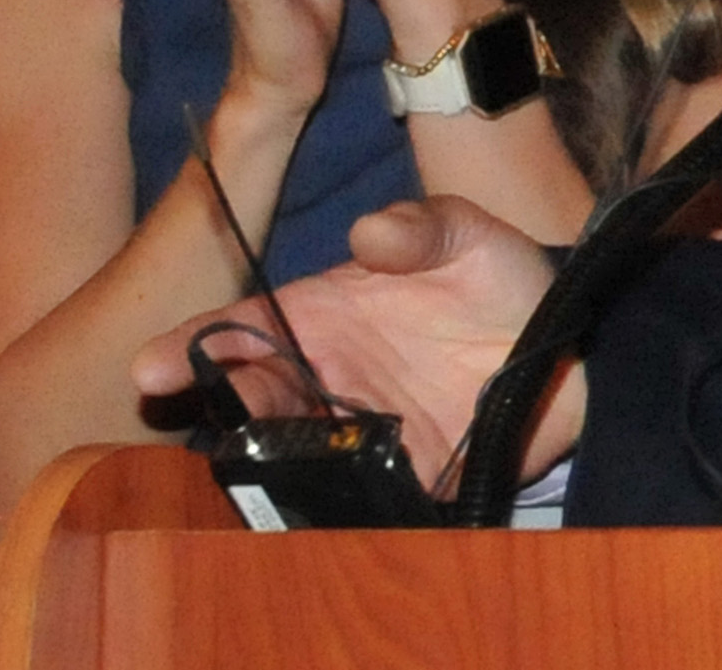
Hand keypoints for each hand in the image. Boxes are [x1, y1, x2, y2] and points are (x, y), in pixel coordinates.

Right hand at [132, 196, 573, 487]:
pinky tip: (317, 494)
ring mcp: (355, 425)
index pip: (240, 327)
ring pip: (287, 446)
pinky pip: (347, 491)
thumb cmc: (502, 276)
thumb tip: (370, 231)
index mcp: (322, 313)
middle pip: (253, 393)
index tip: (150, 367)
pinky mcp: (397, 470)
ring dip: (269, 449)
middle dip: (228, 399)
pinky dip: (326, 495)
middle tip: (228, 402)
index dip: (192, 344)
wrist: (571, 342)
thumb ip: (423, 227)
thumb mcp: (468, 234)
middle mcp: (325, 373)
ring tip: (264, 444)